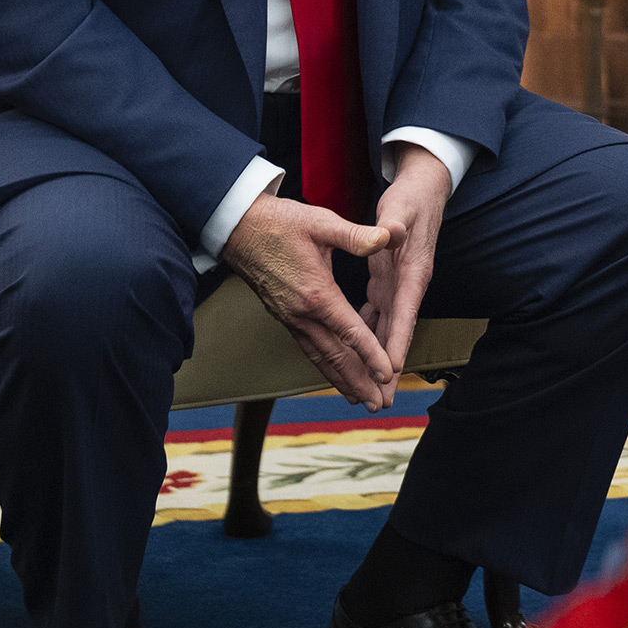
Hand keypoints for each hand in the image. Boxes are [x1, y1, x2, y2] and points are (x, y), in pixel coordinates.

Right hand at [223, 193, 401, 410]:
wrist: (239, 228)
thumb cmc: (282, 223)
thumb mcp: (322, 223)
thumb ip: (355, 235)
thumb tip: (386, 238)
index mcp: (317, 294)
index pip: (349, 332)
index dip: (371, 355)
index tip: (388, 375)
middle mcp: (302, 314)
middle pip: (335, 357)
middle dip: (359, 382)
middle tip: (379, 404)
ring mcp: (291, 318)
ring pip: (320, 358)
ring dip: (342, 380)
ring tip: (360, 399)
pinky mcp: (285, 317)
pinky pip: (309, 348)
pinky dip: (325, 366)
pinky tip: (334, 373)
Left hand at [363, 146, 450, 374]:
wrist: (423, 189)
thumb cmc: (411, 198)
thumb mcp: (401, 206)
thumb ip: (395, 222)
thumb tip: (393, 233)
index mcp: (413, 271)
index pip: (405, 313)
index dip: (398, 342)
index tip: (392, 370)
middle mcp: (408, 285)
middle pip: (397, 333)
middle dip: (388, 368)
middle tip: (381, 401)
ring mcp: (398, 286)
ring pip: (386, 330)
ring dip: (378, 359)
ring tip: (370, 391)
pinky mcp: (388, 281)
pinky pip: (377, 315)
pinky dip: (368, 336)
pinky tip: (356, 353)